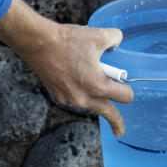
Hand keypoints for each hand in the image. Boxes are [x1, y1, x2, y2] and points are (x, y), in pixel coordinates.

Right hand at [0, 0, 134, 135]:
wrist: (37, 43)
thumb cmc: (67, 41)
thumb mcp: (98, 35)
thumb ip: (115, 38)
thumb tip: (117, 41)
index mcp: (97, 86)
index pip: (123, 97)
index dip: (129, 92)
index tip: (128, 91)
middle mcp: (83, 98)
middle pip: (106, 111)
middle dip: (115, 121)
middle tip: (120, 131)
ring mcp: (68, 98)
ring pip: (89, 102)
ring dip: (95, 95)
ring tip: (93, 77)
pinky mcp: (57, 94)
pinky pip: (75, 96)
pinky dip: (80, 89)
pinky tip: (77, 74)